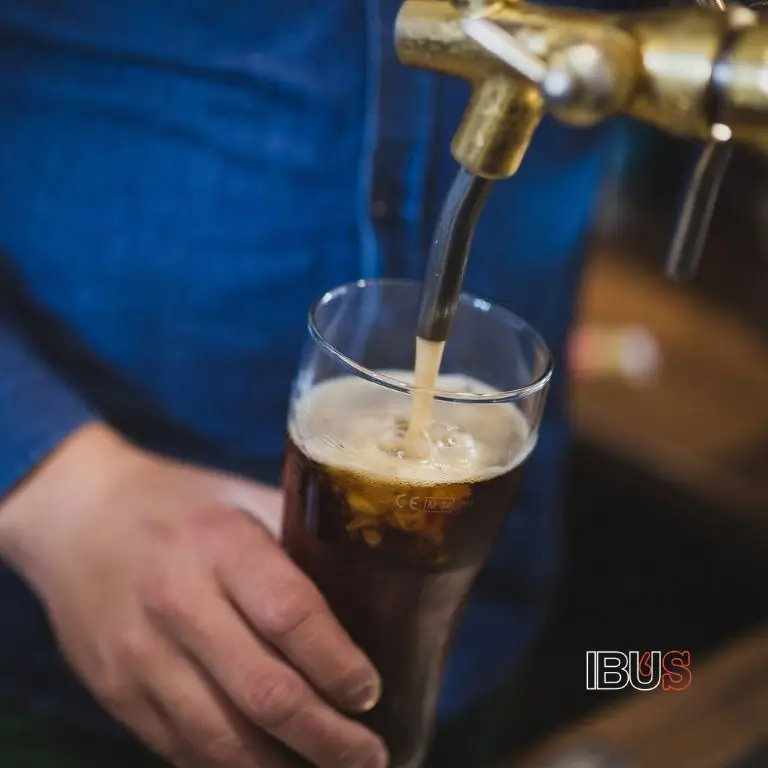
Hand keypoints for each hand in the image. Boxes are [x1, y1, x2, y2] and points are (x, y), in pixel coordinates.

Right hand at [0, 424, 385, 767]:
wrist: (77, 518)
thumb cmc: (178, 505)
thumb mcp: (241, 499)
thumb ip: (299, 540)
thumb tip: (371, 586)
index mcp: (221, 544)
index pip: (290, 615)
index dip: (339, 664)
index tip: (370, 692)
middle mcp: (179, 603)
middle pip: (265, 692)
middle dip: (328, 737)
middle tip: (370, 754)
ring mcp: (141, 656)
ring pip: (223, 740)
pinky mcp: (117, 694)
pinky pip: (183, 749)